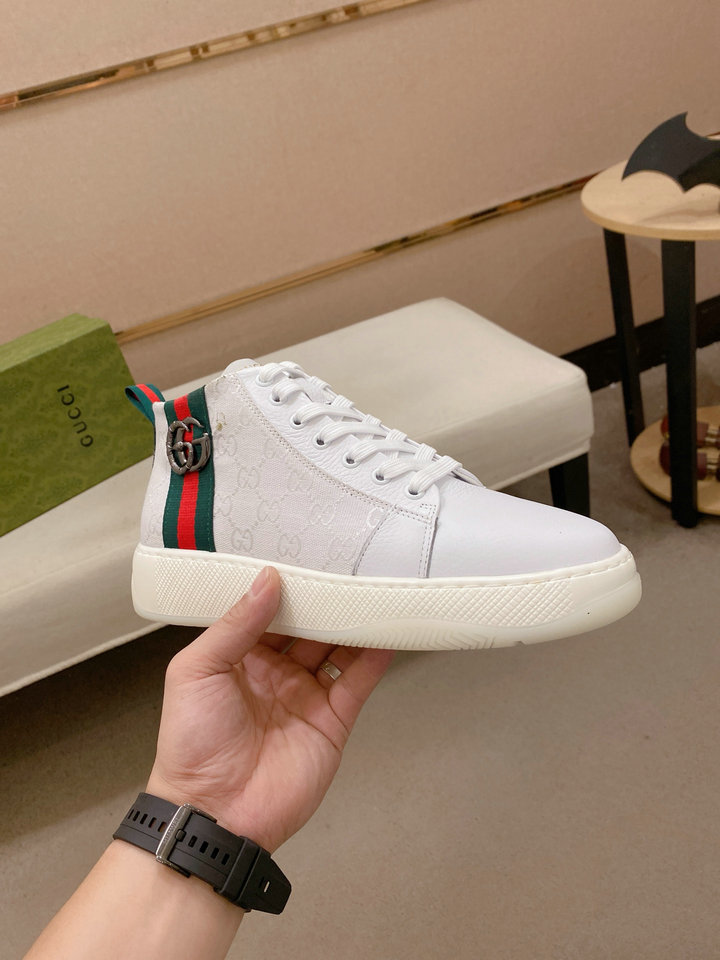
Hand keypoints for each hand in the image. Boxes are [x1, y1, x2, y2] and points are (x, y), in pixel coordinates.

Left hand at [145, 566, 392, 851]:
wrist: (214, 813)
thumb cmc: (191, 744)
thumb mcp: (196, 670)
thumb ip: (234, 624)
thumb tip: (266, 580)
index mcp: (238, 656)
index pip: (268, 610)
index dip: (285, 585)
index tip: (303, 554)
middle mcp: (276, 671)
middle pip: (309, 625)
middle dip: (326, 598)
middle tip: (346, 564)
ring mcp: (306, 694)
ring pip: (338, 647)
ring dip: (354, 621)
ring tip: (372, 588)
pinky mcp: (333, 719)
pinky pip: (358, 680)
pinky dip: (375, 655)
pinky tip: (387, 630)